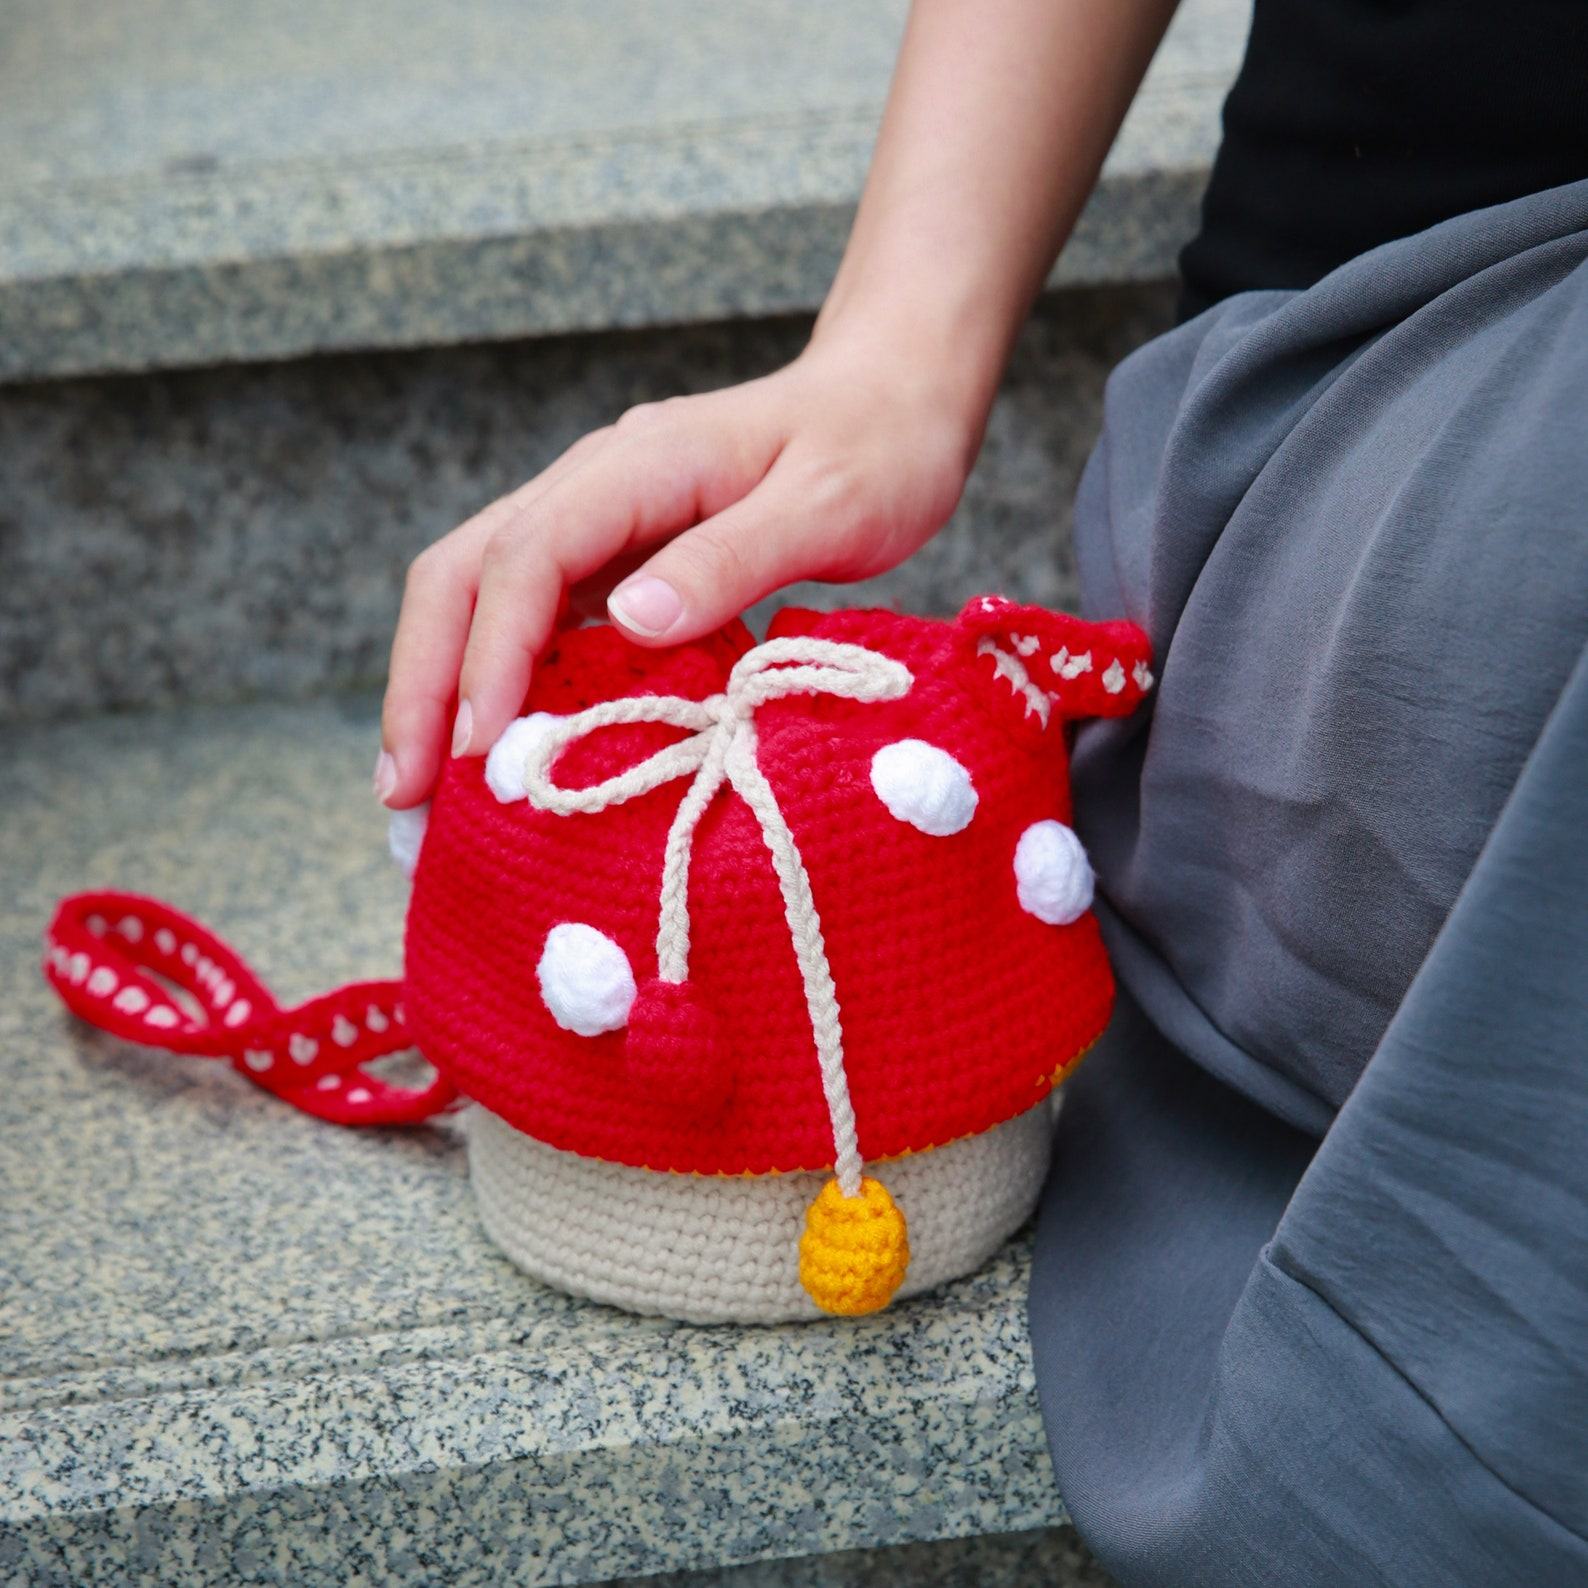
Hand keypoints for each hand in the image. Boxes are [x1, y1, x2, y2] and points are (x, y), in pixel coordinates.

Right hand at [374, 331, 980, 806]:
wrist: (892, 398)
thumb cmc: (877, 449)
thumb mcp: (828, 507)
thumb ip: (731, 560)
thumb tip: (627, 622)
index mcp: (639, 466)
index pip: (528, 557)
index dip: (492, 655)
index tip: (482, 749)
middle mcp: (596, 485)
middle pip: (464, 574)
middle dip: (425, 681)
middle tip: (404, 793)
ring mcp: (600, 520)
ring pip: (483, 597)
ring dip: (447, 688)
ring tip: (429, 793)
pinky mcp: (618, 555)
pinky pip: (538, 619)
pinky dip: (507, 684)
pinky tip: (510, 750)